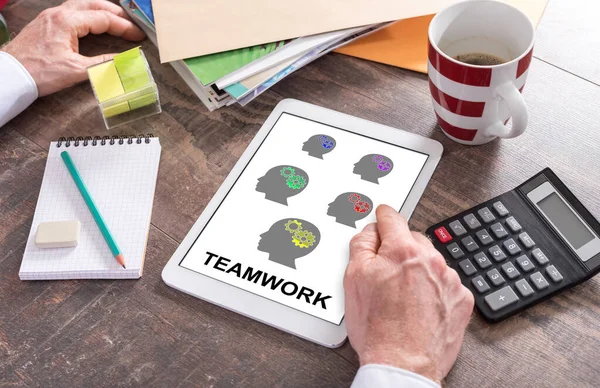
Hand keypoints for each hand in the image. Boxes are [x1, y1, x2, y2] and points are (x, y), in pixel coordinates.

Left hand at [1, 0, 144, 95]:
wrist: (11, 75)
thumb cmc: (40, 72)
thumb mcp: (76, 70)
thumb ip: (103, 64)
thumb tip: (124, 61)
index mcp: (67, 21)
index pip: (103, 19)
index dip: (125, 27)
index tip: (139, 35)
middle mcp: (59, 13)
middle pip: (95, 5)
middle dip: (117, 14)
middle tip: (134, 24)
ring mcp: (51, 16)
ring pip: (84, 5)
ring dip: (103, 12)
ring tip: (118, 21)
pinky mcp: (47, 23)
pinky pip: (73, 11)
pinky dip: (90, 15)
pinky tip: (95, 24)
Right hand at [344, 205, 473, 383]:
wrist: (403, 363)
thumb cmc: (378, 329)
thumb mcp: (354, 279)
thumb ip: (362, 245)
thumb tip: (371, 231)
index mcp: (402, 251)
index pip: (392, 218)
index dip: (383, 216)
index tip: (383, 215)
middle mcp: (430, 260)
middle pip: (412, 239)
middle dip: (399, 249)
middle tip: (386, 272)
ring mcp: (450, 280)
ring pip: (430, 261)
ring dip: (418, 269)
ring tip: (402, 296)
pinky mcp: (462, 299)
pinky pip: (446, 282)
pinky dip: (434, 289)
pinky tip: (419, 306)